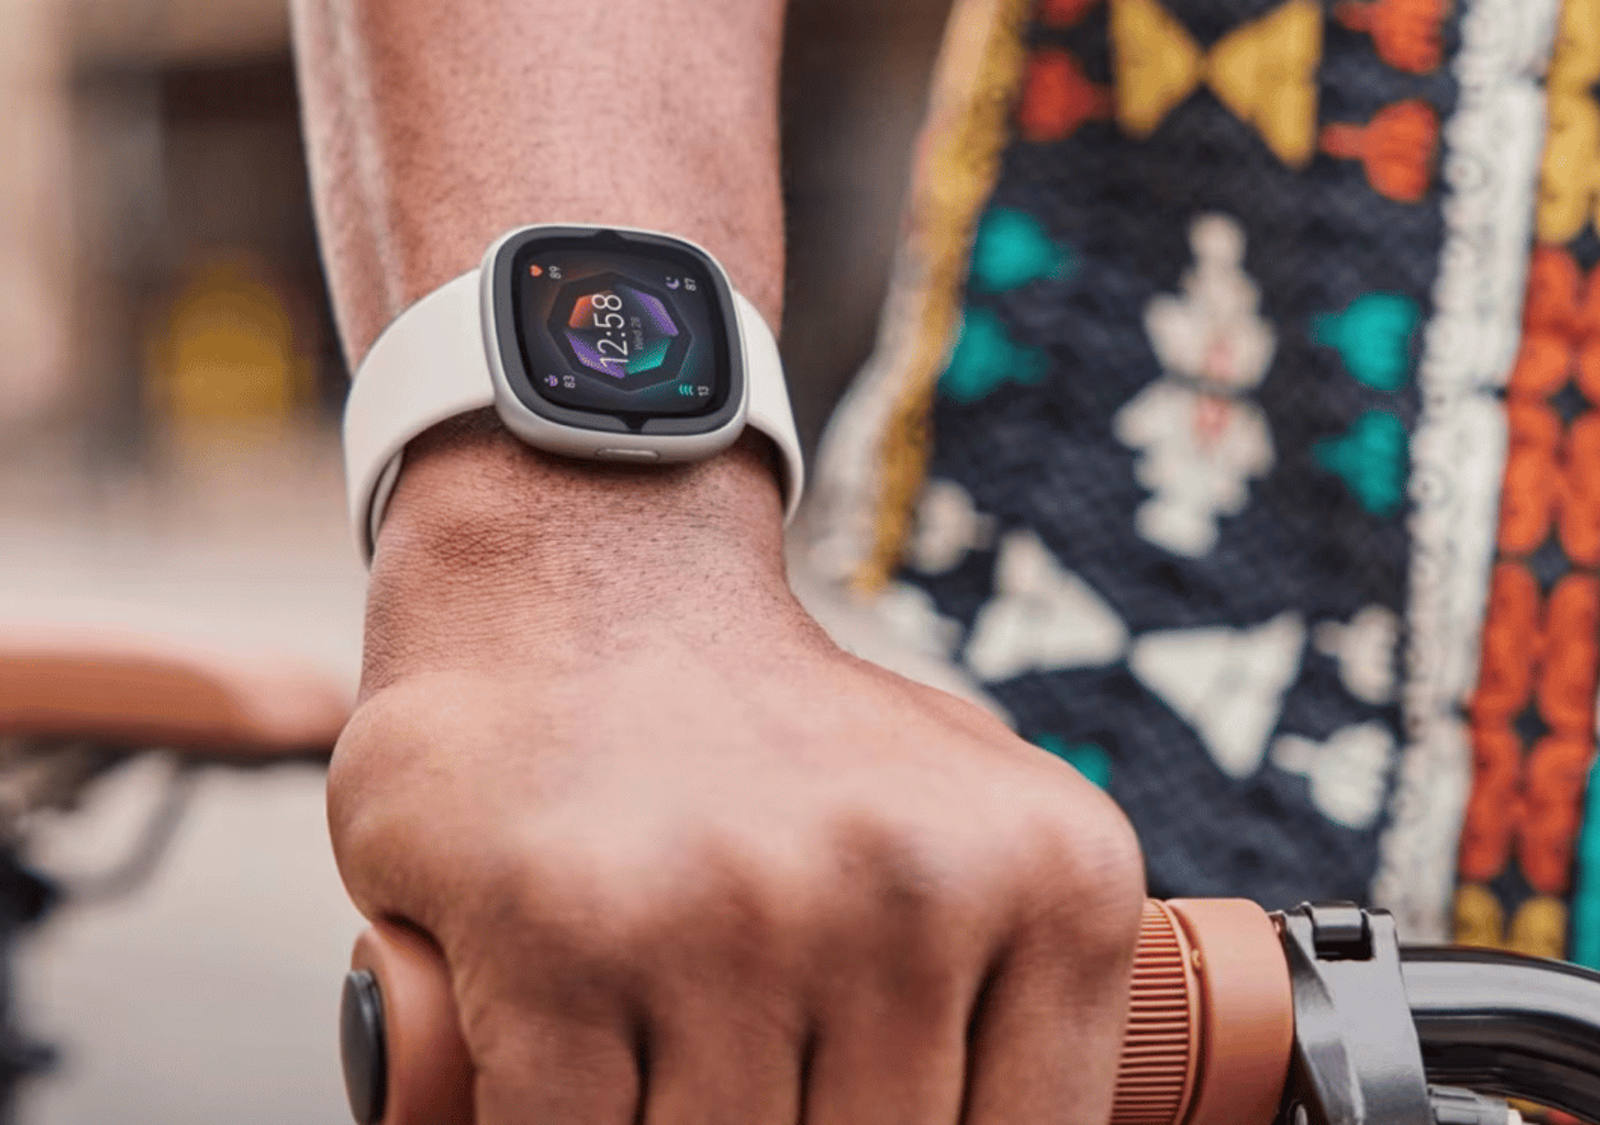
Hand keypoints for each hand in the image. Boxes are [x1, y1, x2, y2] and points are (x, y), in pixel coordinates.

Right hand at [331, 427, 1145, 1124]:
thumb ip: (1024, 993)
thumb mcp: (973, 830)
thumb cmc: (788, 738)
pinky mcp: (561, 937)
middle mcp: (909, 891)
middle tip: (755, 1059)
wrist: (595, 584)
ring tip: (669, 1042)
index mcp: (1053, 877)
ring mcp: (731, 915)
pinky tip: (570, 1068)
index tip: (846, 1100)